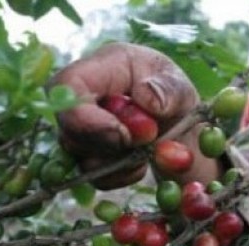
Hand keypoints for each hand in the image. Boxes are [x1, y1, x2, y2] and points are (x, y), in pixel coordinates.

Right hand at [49, 42, 198, 188]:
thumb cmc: (174, 94)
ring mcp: (81, 128)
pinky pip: (95, 175)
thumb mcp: (181, 87)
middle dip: (109, 146)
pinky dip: (122, 175)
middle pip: (69, 129)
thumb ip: (170, 90)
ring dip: (120, 161)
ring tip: (149, 148)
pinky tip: (141, 162)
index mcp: (102, 67)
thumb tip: (149, 101)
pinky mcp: (87, 154)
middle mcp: (82, 97)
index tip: (122, 136)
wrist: (177, 123)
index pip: (67, 86)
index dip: (84, 117)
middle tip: (147, 142)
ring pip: (80, 156)